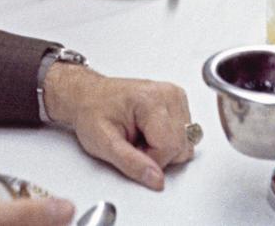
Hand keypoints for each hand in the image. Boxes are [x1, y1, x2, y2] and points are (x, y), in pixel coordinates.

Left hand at [42, 64, 193, 189]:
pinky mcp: (177, 102)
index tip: (131, 151)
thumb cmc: (92, 112)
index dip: (149, 160)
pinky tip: (149, 132)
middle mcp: (167, 95)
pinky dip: (168, 140)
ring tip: (140, 137)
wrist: (88, 96)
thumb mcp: (103, 143)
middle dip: (157, 155)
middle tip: (134, 144)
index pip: (169, 147)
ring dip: (164, 148)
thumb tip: (156, 179)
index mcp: (150, 100)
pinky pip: (184, 135)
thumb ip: (131, 164)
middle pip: (181, 147)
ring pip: (186, 143)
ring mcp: (174, 96)